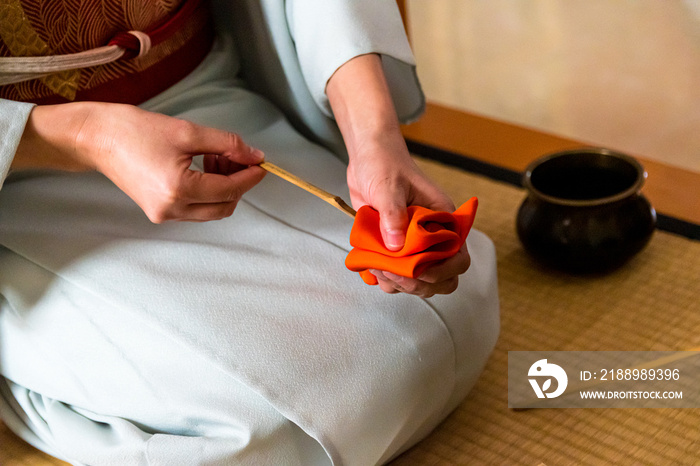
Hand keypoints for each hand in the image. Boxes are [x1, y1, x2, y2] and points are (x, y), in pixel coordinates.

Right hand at [15, 102, 265, 221]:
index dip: (250, 176)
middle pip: (224, 206)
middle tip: (236, 156)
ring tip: (217, 157)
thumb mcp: (188, 131)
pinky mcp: (158, 212)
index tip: (262, 163)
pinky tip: (203, 167)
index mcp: (179, 190)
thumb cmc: (136, 130)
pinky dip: (207, 191)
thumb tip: (255, 155)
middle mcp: (171, 209)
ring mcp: (163, 215)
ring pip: (211, 210)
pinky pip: (195, 208)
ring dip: (223, 187)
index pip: (229, 190)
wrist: (97, 138)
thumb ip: (227, 143)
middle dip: (237, 183)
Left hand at [347, 133, 470, 297]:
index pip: (458, 257)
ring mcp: (413, 246)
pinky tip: (369, 265)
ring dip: (397, 282)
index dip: (442, 271)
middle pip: (439, 278)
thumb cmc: (385, 165)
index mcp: (443, 220)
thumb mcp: (388, 187)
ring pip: (416, 281)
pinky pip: (394, 275)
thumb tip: (396, 247)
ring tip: (376, 265)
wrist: (367, 159)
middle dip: (416, 283)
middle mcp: (432, 236)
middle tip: (392, 272)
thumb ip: (393, 216)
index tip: (418, 270)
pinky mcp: (394, 249)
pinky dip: (382, 278)